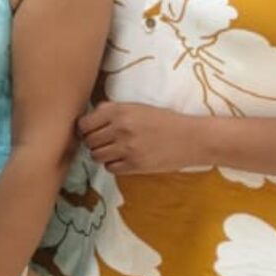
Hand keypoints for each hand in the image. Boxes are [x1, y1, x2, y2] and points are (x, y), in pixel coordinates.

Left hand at [78, 102, 209, 174]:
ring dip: (102, 155)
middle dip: (94, 142)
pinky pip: (110, 168)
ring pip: (96, 156)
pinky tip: (124, 159)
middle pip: (89, 141)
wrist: (191, 138)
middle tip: (105, 142)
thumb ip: (112, 110)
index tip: (92, 131)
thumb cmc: (164, 120)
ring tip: (115, 151)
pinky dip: (114, 165)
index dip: (86, 129)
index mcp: (118, 111)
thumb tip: (90, 115)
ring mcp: (127, 148)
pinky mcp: (135, 165)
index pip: (83, 124)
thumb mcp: (137, 107)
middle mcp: (119, 129)